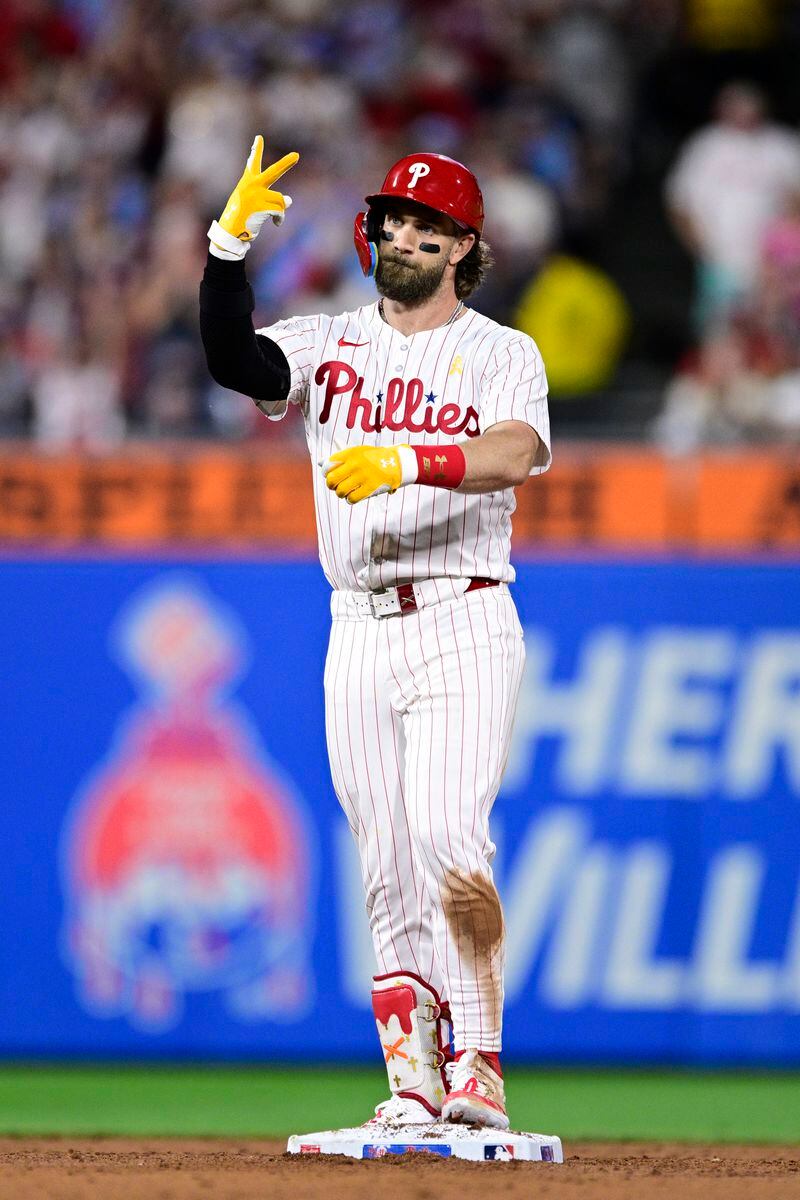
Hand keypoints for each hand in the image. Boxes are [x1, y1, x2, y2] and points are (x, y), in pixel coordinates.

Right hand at [208, 136, 298, 260]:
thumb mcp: (252, 204)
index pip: (253, 163)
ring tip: (275, 218)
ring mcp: (257, 195)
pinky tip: (276, 223)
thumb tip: (290, 200)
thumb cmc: (241, 217)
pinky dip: (280, 218)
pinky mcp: (262, 206)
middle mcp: (253, 185)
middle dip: (286, 164)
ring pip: (281, 200)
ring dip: (281, 211)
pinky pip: (280, 211)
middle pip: (274, 172)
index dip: (256, 150)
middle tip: (296, 156)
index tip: (259, 138)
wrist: (230, 231)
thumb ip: (270, 198)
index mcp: (247, 182)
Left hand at [321, 445, 408, 504]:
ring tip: (346, 491)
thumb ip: (339, 457)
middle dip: (332, 485)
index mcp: (350, 453)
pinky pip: (352, 499)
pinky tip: (353, 496)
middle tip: (336, 486)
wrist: (397, 462)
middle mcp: (355, 464)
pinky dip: (350, 499)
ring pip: (340, 491)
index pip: (328, 466)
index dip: (326, 473)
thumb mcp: (357, 452)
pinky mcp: (370, 488)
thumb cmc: (373, 458)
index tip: (331, 475)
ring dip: (341, 494)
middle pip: (331, 480)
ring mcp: (363, 476)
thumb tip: (320, 462)